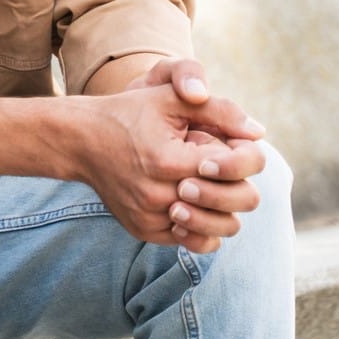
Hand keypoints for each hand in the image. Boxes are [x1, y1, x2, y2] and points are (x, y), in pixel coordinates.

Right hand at [67, 83, 264, 250]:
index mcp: (167, 161)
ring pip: (220, 229)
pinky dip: (201, 224)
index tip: (220, 147)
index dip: (239, 157)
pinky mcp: (145, 231)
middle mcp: (158, 196)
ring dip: (224, 207)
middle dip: (237, 183)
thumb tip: (258, 133)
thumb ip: (219, 110)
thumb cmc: (129, 113)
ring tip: (208, 187)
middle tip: (219, 169)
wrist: (80, 140)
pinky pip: (193, 240)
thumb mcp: (170, 98)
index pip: (234, 169)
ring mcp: (151, 218)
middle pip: (236, 203)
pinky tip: (192, 204)